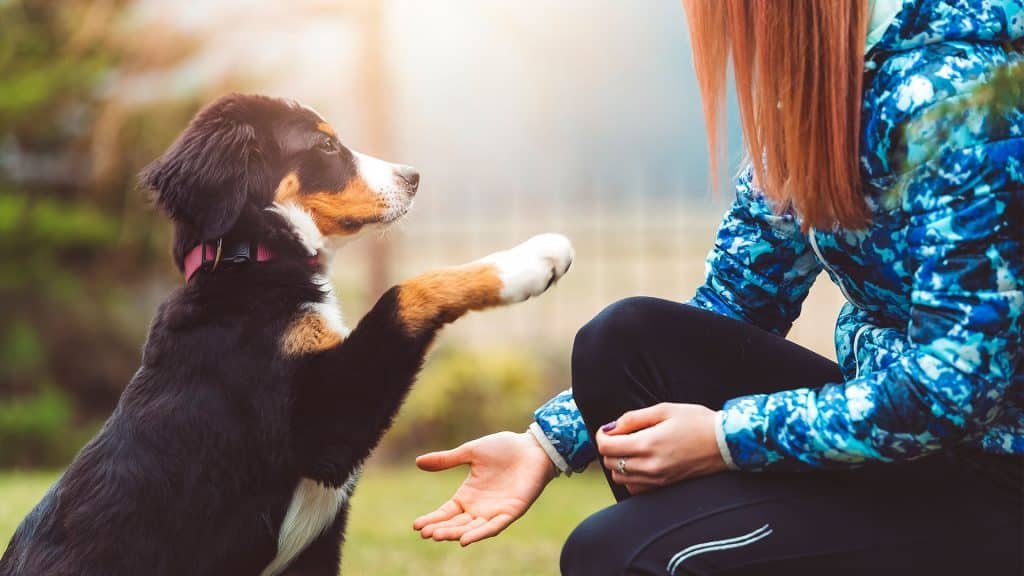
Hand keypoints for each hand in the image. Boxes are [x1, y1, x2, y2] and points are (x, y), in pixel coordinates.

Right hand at [413, 431, 557, 545]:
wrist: (532, 446)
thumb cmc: (503, 448)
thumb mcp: (470, 452)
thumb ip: (446, 460)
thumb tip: (418, 461)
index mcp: (468, 495)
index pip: (446, 512)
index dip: (432, 519)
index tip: (416, 526)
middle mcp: (479, 507)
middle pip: (456, 523)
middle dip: (441, 529)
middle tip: (425, 533)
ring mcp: (495, 511)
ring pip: (472, 528)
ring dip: (455, 533)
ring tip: (438, 536)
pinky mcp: (511, 512)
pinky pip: (494, 526)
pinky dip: (480, 533)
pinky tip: (466, 540)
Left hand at [596, 403, 726, 494]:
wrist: (726, 443)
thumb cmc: (697, 422)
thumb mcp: (664, 409)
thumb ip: (633, 418)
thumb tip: (611, 427)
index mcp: (647, 444)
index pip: (606, 447)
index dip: (602, 435)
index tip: (609, 429)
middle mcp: (649, 466)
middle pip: (610, 463)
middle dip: (610, 448)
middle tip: (621, 435)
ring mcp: (657, 479)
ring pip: (620, 478)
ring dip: (618, 463)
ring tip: (632, 449)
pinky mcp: (664, 486)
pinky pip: (634, 488)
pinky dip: (630, 477)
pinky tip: (641, 463)